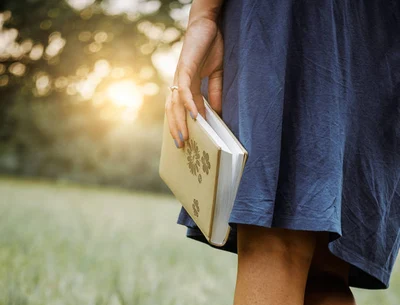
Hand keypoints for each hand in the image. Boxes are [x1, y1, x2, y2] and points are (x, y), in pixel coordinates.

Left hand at [165, 16, 223, 148]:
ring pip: (176, 105)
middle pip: (175, 111)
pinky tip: (194, 117)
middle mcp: (180, 83)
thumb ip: (214, 93)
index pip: (184, 110)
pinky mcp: (185, 69)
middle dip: (177, 129)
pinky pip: (185, 91)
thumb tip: (217, 112)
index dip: (185, 126)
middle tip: (181, 146)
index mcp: (187, 86)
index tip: (188, 142)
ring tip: (184, 138)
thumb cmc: (210, 46)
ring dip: (179, 123)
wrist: (207, 24)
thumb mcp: (216, 74)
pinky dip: (189, 104)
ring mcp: (181, 76)